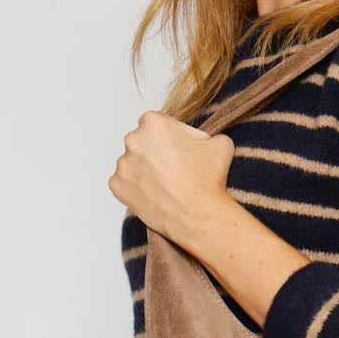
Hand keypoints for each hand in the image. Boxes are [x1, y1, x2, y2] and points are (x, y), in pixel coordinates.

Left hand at [108, 111, 235, 248]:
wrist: (197, 215)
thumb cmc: (208, 179)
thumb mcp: (221, 143)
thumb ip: (208, 135)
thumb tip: (207, 140)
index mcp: (153, 122)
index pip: (155, 123)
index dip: (168, 136)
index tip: (178, 149)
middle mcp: (132, 139)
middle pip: (141, 141)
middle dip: (154, 152)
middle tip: (173, 168)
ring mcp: (122, 164)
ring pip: (132, 163)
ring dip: (145, 170)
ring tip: (166, 184)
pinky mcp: (117, 185)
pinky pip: (125, 183)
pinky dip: (136, 188)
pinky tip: (155, 194)